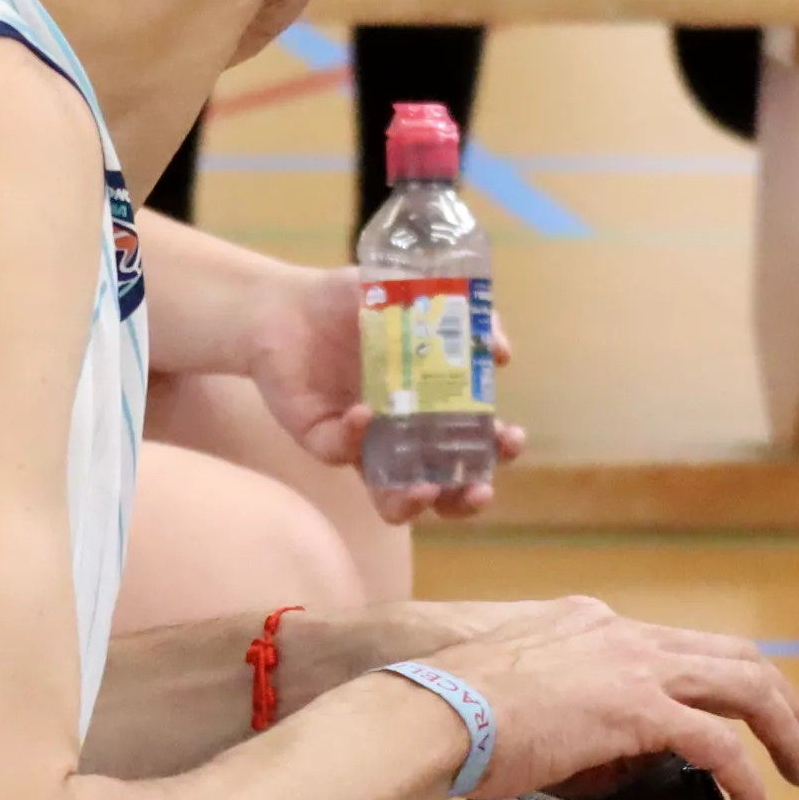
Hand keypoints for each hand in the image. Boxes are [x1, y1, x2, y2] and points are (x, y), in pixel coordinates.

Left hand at [249, 265, 527, 523]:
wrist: (287, 305)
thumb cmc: (355, 304)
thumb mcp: (414, 297)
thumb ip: (462, 318)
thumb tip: (502, 350)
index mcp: (430, 409)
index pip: (472, 447)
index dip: (495, 453)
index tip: (512, 439)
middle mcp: (400, 437)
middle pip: (442, 490)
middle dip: (465, 498)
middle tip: (479, 487)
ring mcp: (361, 445)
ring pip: (390, 499)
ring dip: (412, 502)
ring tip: (425, 488)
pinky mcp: (322, 439)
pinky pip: (340, 453)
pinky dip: (355, 437)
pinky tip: (364, 412)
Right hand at [407, 597, 798, 799]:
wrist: (432, 712)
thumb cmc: (458, 715)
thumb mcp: (529, 699)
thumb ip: (579, 720)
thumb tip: (619, 765)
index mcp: (596, 624)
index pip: (684, 647)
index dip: (727, 681)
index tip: (749, 718)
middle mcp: (624, 633)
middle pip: (734, 656)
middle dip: (783, 700)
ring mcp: (632, 665)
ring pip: (743, 685)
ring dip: (785, 728)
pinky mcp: (634, 707)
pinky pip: (715, 741)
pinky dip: (743, 772)